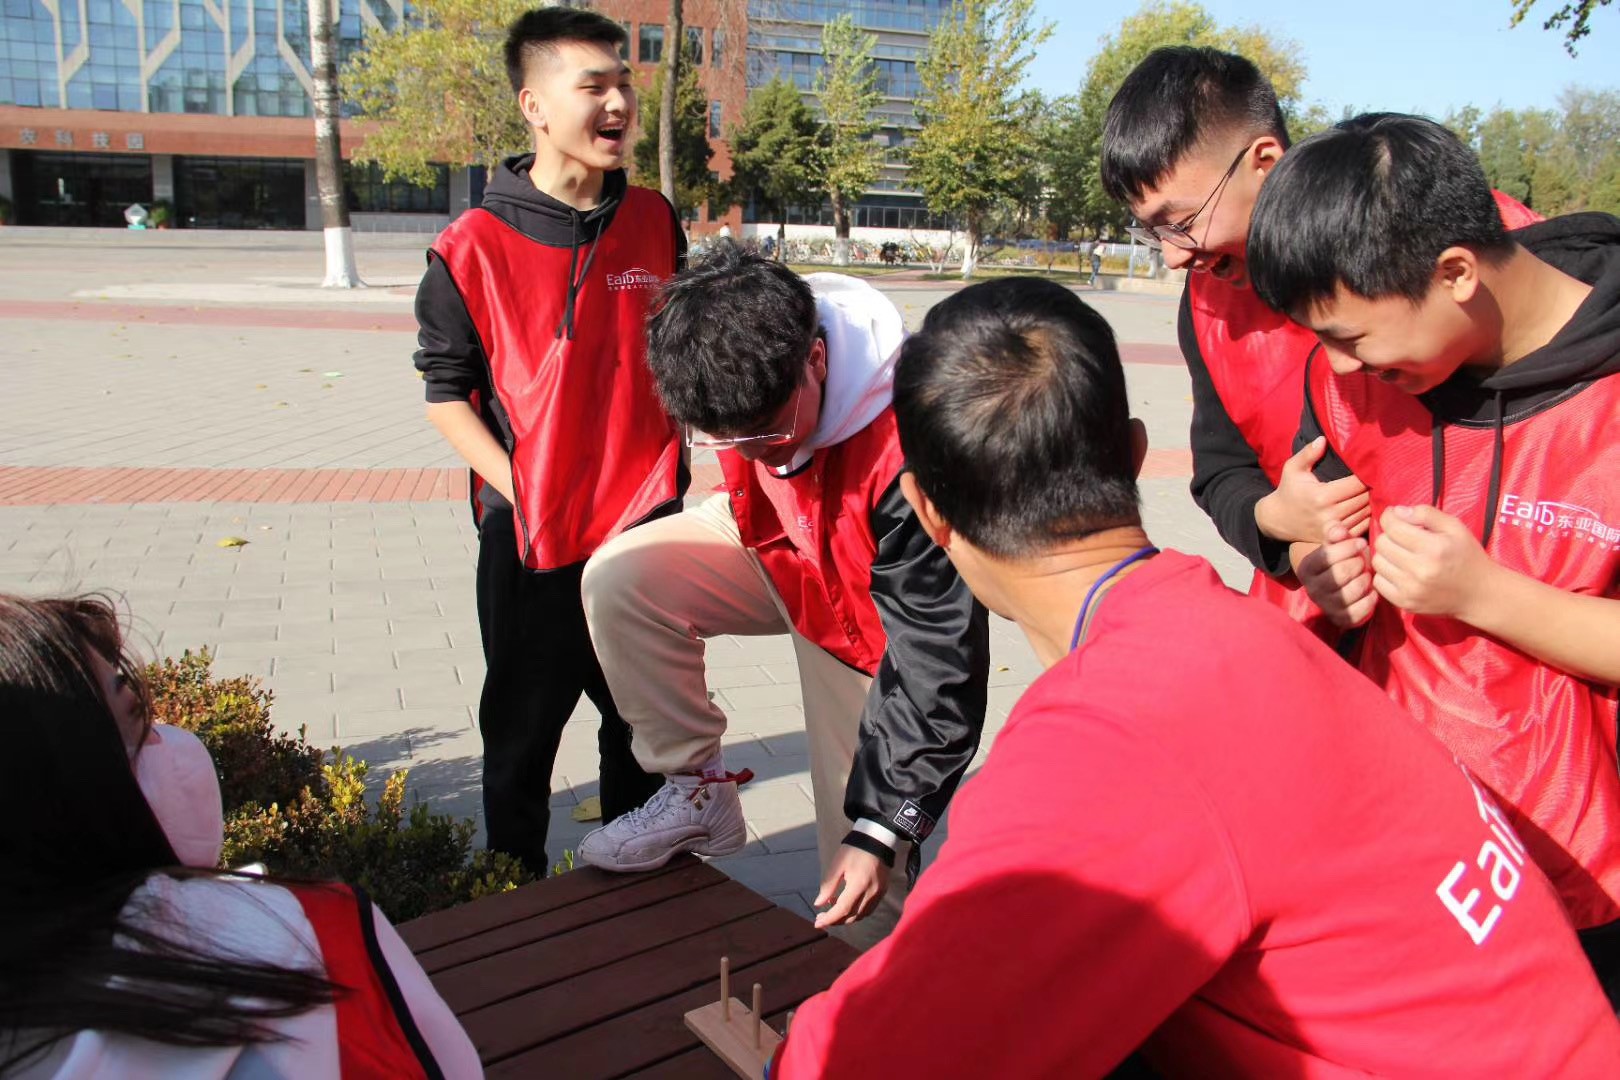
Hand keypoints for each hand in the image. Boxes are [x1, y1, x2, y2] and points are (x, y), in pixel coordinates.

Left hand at [813, 846, 889, 929]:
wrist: (877, 840)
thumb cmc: (854, 850)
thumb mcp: (837, 864)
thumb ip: (828, 885)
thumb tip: (818, 904)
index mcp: (858, 885)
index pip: (842, 909)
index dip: (829, 919)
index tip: (817, 923)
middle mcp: (871, 893)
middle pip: (852, 916)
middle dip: (835, 920)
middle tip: (821, 918)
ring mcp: (879, 894)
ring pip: (861, 915)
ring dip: (846, 917)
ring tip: (832, 908)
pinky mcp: (882, 892)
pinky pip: (868, 910)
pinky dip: (856, 912)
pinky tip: (847, 905)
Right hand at [1254, 437, 1370, 544]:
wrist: (1278, 520)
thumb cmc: (1288, 491)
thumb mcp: (1292, 469)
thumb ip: (1307, 454)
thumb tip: (1323, 439)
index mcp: (1321, 496)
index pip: (1357, 484)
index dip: (1367, 475)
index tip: (1372, 468)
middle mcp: (1330, 514)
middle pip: (1364, 499)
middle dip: (1372, 488)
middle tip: (1377, 478)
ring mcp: (1334, 529)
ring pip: (1366, 513)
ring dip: (1373, 502)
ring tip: (1375, 491)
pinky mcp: (1337, 538)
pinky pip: (1363, 527)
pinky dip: (1369, 516)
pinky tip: (1368, 506)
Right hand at [1296, 523, 1377, 628]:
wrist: (1338, 588)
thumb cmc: (1339, 560)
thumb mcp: (1334, 544)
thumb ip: (1335, 533)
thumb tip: (1339, 530)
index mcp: (1306, 568)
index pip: (1326, 556)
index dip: (1348, 547)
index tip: (1361, 543)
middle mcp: (1312, 589)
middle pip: (1341, 573)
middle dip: (1359, 564)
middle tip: (1364, 561)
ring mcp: (1326, 606)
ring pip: (1353, 590)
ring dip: (1366, 580)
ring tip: (1367, 575)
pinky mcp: (1341, 619)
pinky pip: (1362, 608)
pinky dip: (1371, 597)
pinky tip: (1370, 590)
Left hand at [1371, 505, 1494, 619]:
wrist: (1480, 594)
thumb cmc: (1467, 556)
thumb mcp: (1455, 527)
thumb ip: (1426, 513)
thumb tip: (1397, 511)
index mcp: (1434, 548)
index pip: (1393, 527)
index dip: (1390, 517)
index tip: (1395, 516)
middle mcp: (1420, 570)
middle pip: (1382, 544)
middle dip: (1389, 535)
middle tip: (1402, 537)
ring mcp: (1411, 589)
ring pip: (1377, 562)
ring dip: (1386, 555)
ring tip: (1402, 554)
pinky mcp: (1405, 603)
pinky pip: (1378, 582)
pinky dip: (1385, 574)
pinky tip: (1400, 571)